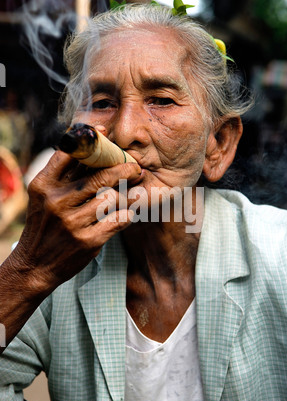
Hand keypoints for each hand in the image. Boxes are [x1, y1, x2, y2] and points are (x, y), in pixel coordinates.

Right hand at [12, 151, 140, 293]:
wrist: (34, 266)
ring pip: (112, 198)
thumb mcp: (43, 197)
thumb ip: (63, 175)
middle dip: (123, 168)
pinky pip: (118, 220)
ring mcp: (72, 223)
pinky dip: (127, 213)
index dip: (91, 141)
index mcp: (43, 186)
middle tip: (136, 166)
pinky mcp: (88, 241)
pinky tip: (130, 211)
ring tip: (138, 188)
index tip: (106, 134)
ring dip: (129, 192)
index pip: (69, 154)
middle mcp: (57, 202)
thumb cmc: (43, 226)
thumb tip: (88, 149)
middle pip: (99, 176)